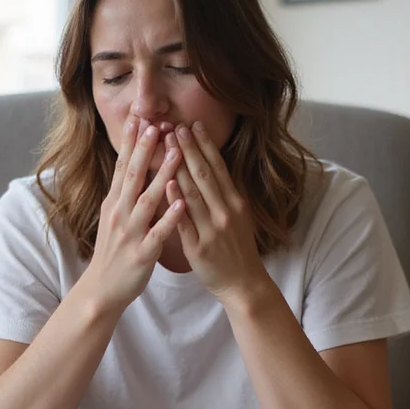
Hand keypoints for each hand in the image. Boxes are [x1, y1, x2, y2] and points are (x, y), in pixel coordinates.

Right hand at [81, 115, 185, 313]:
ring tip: (176, 153)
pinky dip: (170, 217)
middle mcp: (120, 213)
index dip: (131, 142)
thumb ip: (124, 193)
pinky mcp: (142, 253)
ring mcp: (130, 233)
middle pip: (133, 176)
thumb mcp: (114, 217)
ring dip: (161, 175)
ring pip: (147, 199)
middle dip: (144, 149)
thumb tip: (133, 166)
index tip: (139, 117)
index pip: (122, 166)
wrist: (102, 289)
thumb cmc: (114, 252)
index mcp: (114, 203)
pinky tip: (181, 203)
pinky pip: (158, 233)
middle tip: (156, 123)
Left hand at [164, 122, 270, 302]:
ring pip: (194, 193)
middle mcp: (225, 212)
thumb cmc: (237, 248)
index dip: (204, 145)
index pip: (218, 167)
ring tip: (166, 146)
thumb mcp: (238, 216)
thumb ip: (225, 193)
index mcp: (235, 202)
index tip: (192, 124)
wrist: (243, 283)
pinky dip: (177, 203)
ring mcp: (212, 230)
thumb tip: (213, 167)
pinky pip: (185, 222)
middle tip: (174, 126)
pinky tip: (167, 185)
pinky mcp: (199, 248)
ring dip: (179, 167)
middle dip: (188, 148)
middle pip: (204, 175)